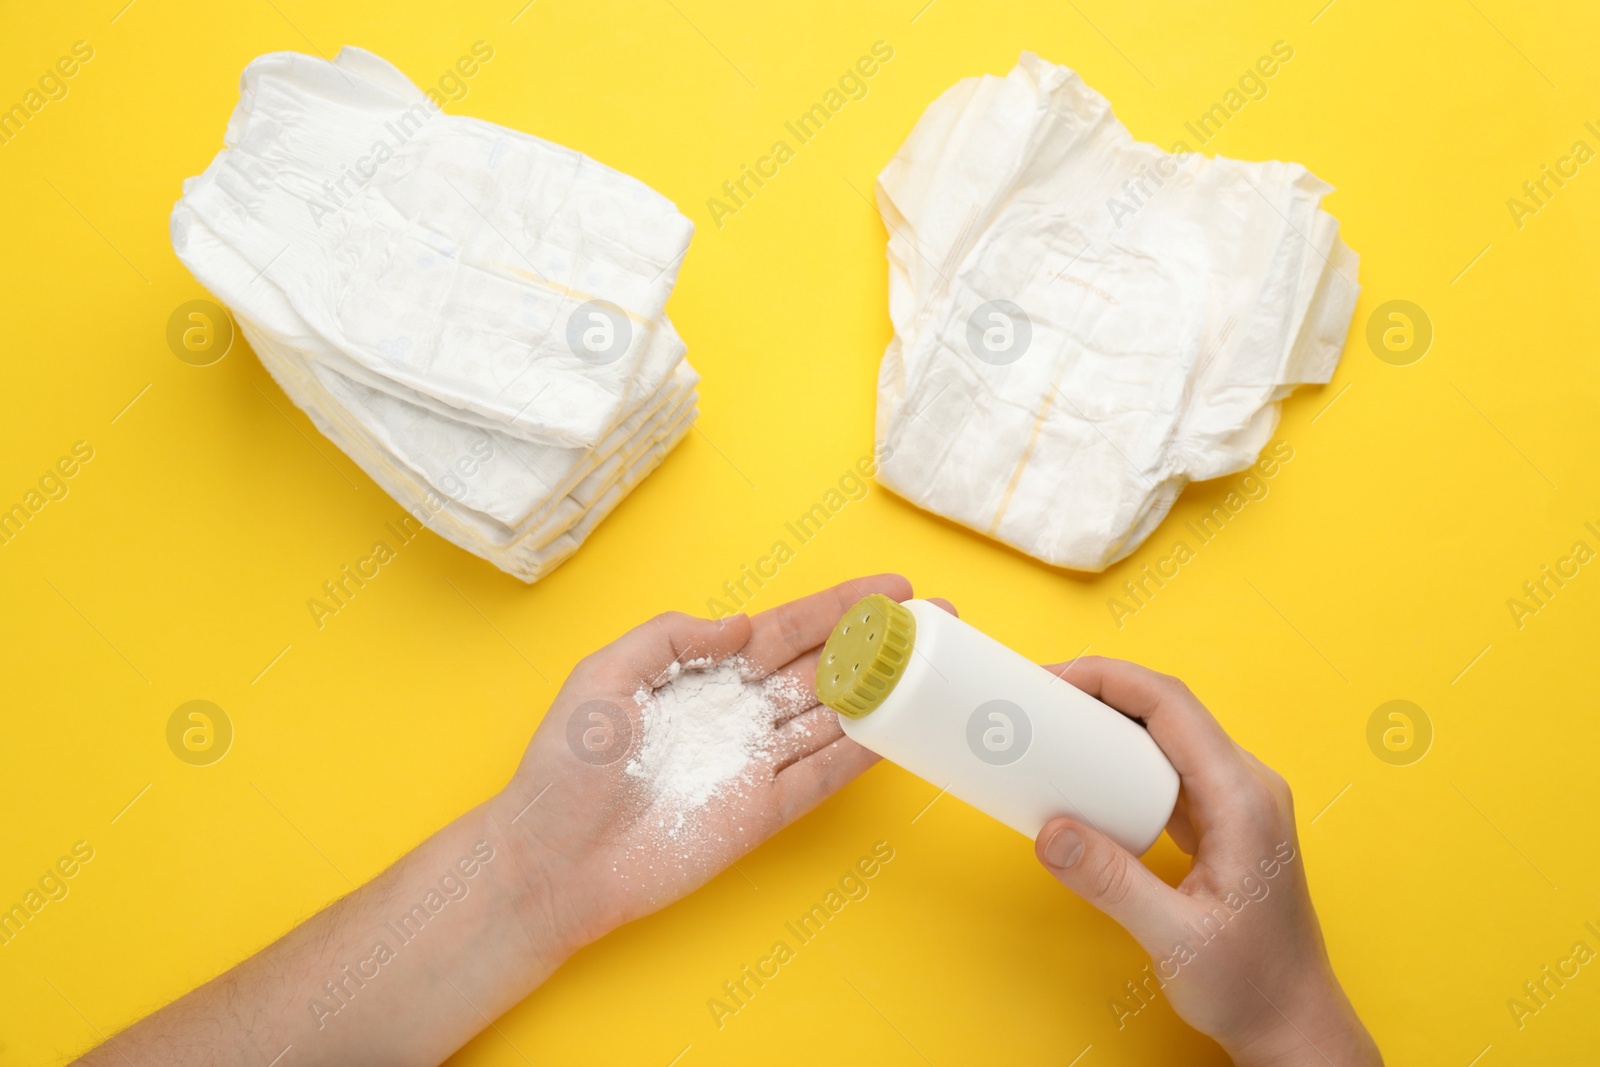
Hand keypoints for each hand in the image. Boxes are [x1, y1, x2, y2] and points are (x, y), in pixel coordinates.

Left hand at [495, 574, 911, 950]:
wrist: (552, 861)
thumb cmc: (565, 767)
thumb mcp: (605, 676)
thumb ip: (672, 639)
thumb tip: (742, 627)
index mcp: (703, 674)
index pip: (785, 630)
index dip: (839, 608)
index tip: (892, 589)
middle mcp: (738, 714)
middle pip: (824, 668)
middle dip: (880, 643)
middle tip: (938, 620)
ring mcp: (754, 764)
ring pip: (834, 719)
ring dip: (884, 692)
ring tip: (935, 665)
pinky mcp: (761, 814)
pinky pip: (822, 779)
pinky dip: (862, 757)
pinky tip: (901, 731)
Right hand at [1031, 657, 1380, 1065]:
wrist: (1293, 1023)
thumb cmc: (1251, 986)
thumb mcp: (1174, 938)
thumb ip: (1111, 884)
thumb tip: (1050, 832)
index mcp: (1243, 798)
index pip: (1172, 706)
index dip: (1110, 679)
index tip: (1054, 678)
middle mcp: (1247, 786)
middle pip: (1170, 709)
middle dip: (1103, 690)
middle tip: (1041, 697)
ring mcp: (1238, 801)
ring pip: (1170, 734)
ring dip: (1113, 721)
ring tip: (1057, 726)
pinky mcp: (1223, 820)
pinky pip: (1170, 767)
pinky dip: (1125, 758)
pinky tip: (1090, 773)